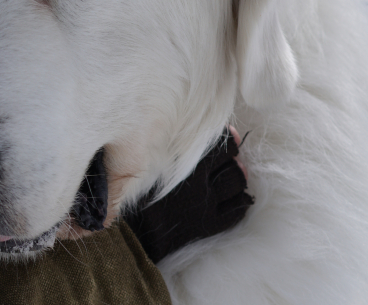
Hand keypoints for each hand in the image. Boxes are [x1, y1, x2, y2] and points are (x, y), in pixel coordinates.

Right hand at [122, 126, 252, 263]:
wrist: (126, 233)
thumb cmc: (129, 193)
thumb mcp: (144, 162)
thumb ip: (169, 146)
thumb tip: (194, 136)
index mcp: (183, 163)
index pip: (219, 144)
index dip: (227, 138)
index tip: (229, 135)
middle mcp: (199, 182)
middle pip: (232, 161)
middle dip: (235, 156)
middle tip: (232, 156)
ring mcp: (205, 204)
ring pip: (237, 183)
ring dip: (240, 176)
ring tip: (236, 173)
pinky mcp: (208, 225)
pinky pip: (236, 211)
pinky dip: (241, 201)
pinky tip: (236, 198)